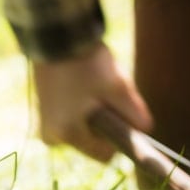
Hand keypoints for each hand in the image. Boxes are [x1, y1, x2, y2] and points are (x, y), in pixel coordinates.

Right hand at [32, 42, 153, 161]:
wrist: (55, 35)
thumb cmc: (86, 63)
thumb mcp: (118, 88)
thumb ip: (135, 114)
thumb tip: (146, 131)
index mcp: (68, 134)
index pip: (105, 155)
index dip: (118, 137)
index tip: (118, 112)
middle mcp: (52, 135)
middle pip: (94, 142)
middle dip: (105, 122)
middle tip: (103, 93)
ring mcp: (45, 123)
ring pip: (85, 129)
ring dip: (94, 112)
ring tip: (90, 86)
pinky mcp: (43, 111)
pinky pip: (72, 118)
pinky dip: (81, 106)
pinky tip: (80, 84)